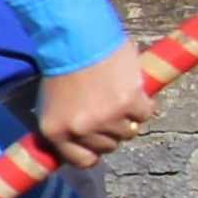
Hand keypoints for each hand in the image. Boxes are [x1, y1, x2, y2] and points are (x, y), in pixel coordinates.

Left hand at [34, 43, 157, 168]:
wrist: (76, 36)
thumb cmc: (64, 65)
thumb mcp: (51, 102)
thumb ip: (67, 125)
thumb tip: (86, 145)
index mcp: (56, 132)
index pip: (82, 160)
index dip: (94, 150)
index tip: (100, 140)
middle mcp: (81, 130)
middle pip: (109, 145)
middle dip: (112, 129)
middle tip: (109, 108)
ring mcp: (106, 118)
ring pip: (129, 131)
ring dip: (128, 116)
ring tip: (120, 94)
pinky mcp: (129, 103)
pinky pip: (145, 113)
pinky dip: (144, 102)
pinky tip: (134, 88)